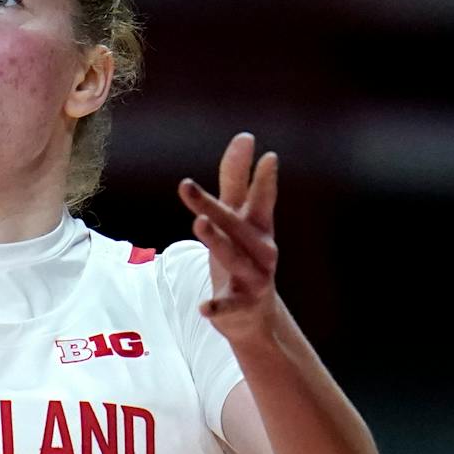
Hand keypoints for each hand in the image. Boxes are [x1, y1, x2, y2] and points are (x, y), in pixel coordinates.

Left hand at [178, 132, 280, 341]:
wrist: (255, 316)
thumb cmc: (244, 256)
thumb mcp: (239, 218)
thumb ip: (237, 180)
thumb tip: (245, 136)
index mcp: (259, 227)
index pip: (261, 200)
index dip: (263, 180)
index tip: (267, 156)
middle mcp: (261, 250)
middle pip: (236, 226)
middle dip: (213, 207)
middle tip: (186, 185)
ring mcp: (253, 278)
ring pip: (234, 259)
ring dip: (217, 242)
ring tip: (198, 223)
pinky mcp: (241, 306)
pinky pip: (229, 306)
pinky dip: (218, 307)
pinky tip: (204, 308)